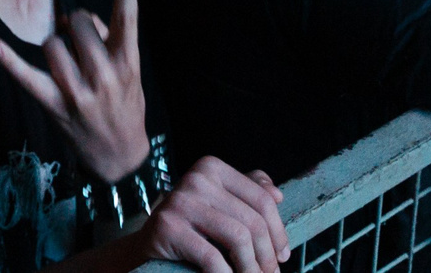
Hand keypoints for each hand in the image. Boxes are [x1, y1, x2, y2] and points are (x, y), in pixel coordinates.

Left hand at [0, 0, 152, 182]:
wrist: (120, 157)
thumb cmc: (125, 104)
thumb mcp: (130, 72)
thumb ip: (109, 39)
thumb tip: (76, 19)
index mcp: (128, 64)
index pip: (128, 20)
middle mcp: (105, 77)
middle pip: (81, 24)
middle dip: (78, 24)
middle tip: (82, 40)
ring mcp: (79, 93)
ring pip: (54, 43)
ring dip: (56, 45)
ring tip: (67, 62)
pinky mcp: (56, 106)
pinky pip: (29, 78)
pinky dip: (10, 62)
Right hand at [128, 156, 287, 272]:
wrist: (148, 248)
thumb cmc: (191, 230)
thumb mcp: (220, 206)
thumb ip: (248, 194)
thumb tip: (277, 194)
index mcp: (211, 167)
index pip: (261, 199)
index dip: (278, 232)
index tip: (282, 256)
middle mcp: (196, 177)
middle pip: (252, 221)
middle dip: (267, 256)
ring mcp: (180, 200)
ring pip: (238, 238)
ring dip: (251, 269)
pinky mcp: (168, 226)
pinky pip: (212, 258)